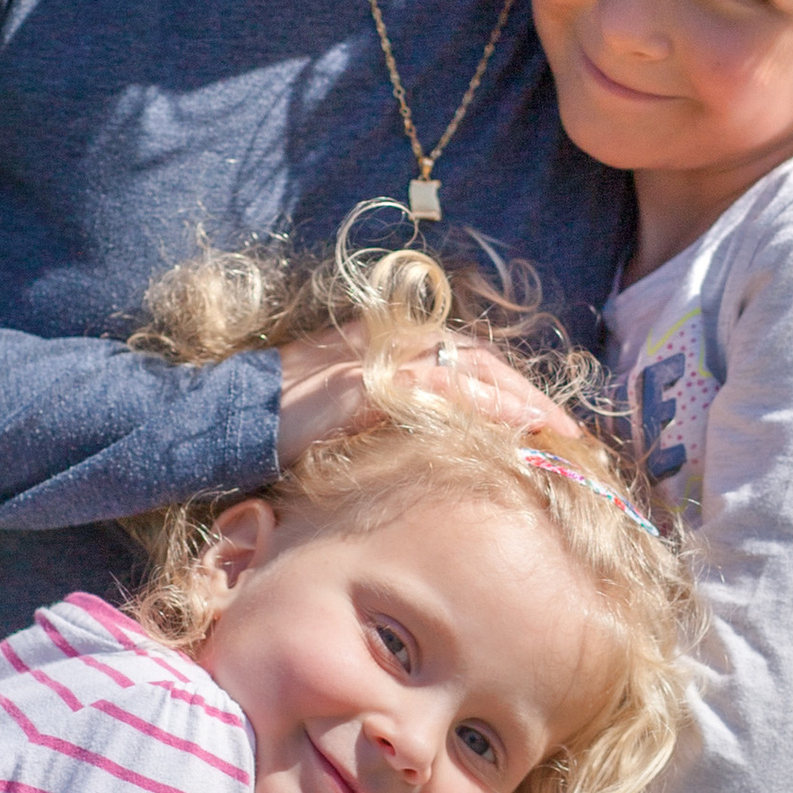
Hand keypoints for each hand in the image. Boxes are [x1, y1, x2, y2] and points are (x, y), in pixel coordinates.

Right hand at [275, 330, 577, 459]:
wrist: (221, 424)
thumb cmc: (276, 431)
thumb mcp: (344, 423)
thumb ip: (388, 422)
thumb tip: (437, 451)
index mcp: (385, 344)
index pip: (465, 356)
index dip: (509, 386)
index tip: (546, 421)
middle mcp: (388, 341)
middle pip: (479, 357)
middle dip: (528, 392)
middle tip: (570, 432)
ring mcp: (378, 358)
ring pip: (472, 367)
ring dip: (522, 399)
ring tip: (560, 433)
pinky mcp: (368, 384)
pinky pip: (447, 387)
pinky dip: (492, 404)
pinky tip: (524, 426)